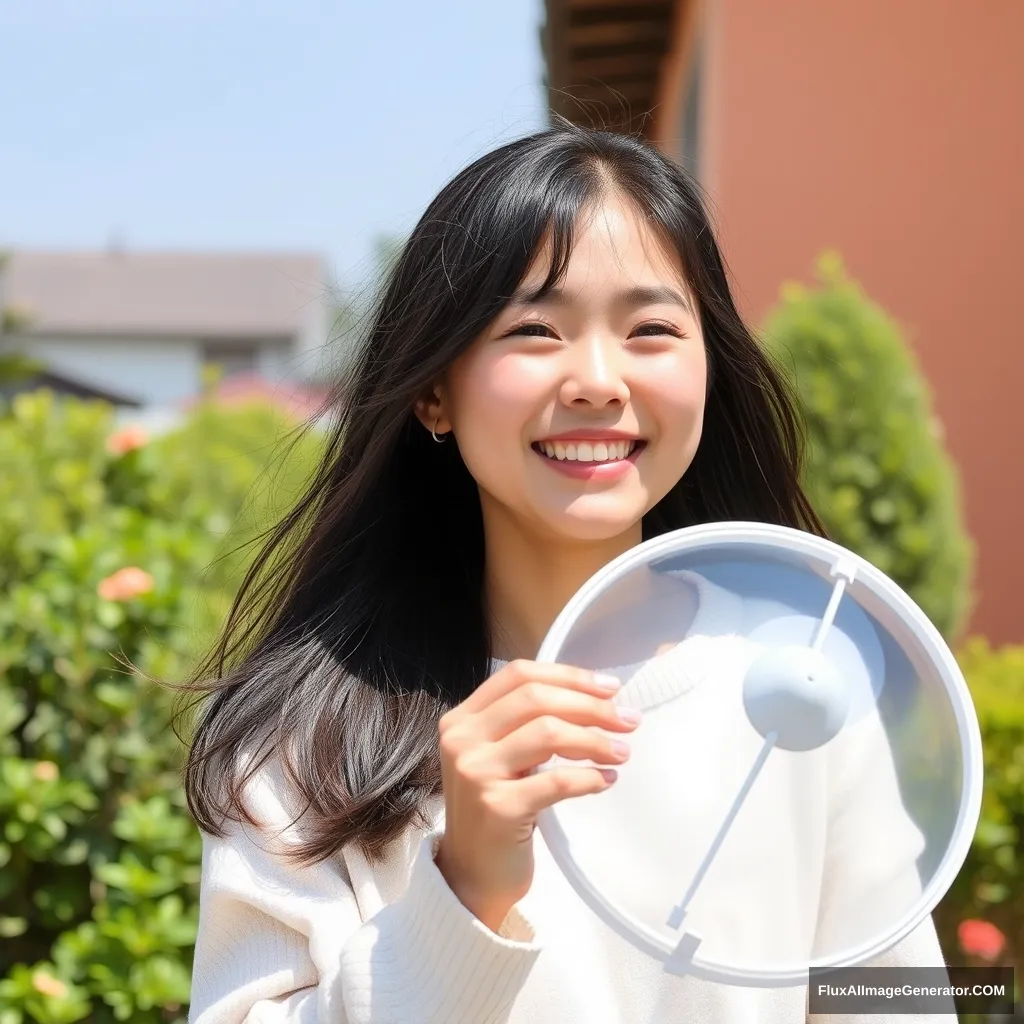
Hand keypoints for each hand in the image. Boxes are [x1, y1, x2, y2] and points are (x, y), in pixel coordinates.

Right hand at [434, 658, 640, 931]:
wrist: (471, 877)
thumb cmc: (495, 809)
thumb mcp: (498, 756)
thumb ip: (526, 723)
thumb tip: (597, 698)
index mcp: (462, 719)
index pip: (519, 675)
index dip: (569, 675)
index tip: (610, 688)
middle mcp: (462, 740)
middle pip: (536, 698)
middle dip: (590, 706)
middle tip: (628, 721)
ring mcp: (476, 773)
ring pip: (548, 733)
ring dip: (595, 740)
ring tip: (622, 752)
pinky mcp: (497, 808)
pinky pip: (557, 781)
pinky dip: (589, 777)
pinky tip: (606, 780)